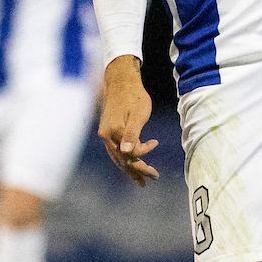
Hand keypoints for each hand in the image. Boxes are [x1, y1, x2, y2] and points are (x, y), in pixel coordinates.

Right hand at [98, 55, 158, 185]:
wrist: (121, 81)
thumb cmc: (133, 96)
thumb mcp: (137, 113)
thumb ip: (132, 133)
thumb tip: (127, 152)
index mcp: (113, 132)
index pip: (129, 154)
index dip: (143, 155)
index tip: (155, 143)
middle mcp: (106, 136)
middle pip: (122, 160)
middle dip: (137, 170)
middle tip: (153, 179)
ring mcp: (106, 134)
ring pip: (118, 157)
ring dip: (130, 168)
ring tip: (141, 180)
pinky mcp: (108, 132)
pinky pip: (116, 150)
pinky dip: (125, 159)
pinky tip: (132, 163)